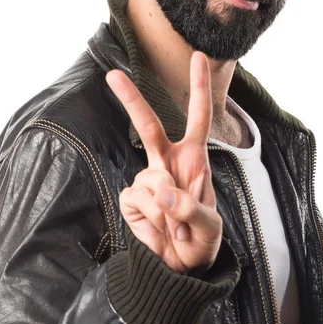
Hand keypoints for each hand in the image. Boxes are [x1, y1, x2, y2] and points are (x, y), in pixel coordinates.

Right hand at [105, 51, 221, 275]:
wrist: (181, 267)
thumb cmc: (202, 238)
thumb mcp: (210, 227)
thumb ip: (192, 209)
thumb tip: (163, 192)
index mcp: (194, 158)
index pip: (198, 116)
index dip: (199, 87)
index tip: (199, 57)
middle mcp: (168, 161)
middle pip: (147, 125)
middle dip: (131, 100)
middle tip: (112, 75)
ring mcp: (147, 179)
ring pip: (149, 178)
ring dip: (166, 208)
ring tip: (177, 226)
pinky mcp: (131, 198)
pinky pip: (137, 200)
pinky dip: (151, 218)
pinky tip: (159, 228)